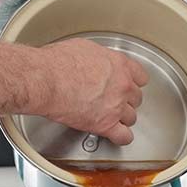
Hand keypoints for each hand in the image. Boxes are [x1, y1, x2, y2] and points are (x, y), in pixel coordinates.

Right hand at [28, 38, 148, 144]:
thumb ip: (98, 59)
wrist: (46, 80)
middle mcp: (122, 86)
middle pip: (136, 98)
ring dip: (122, 118)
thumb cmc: (57, 63)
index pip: (140, 76)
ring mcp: (116, 107)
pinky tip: (114, 135)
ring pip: (131, 117)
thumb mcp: (84, 48)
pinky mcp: (105, 125)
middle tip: (114, 100)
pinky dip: (121, 137)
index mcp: (119, 65)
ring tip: (111, 117)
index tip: (128, 85)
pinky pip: (124, 137)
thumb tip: (95, 63)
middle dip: (126, 100)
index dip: (133, 82)